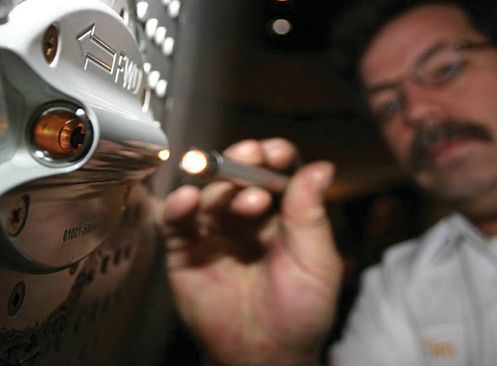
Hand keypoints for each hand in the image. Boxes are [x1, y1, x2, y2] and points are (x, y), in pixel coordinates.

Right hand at [160, 138, 341, 365]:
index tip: (274, 151)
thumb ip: (311, 216)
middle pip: (239, 174)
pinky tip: (187, 199)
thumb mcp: (317, 264)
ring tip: (238, 198)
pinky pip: (176, 221)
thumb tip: (320, 168)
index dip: (273, 156)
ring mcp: (213, 231)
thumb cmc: (299, 315)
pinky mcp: (185, 249)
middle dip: (244, 161)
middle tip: (251, 155)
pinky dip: (178, 206)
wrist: (264, 356)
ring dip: (221, 188)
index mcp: (281, 214)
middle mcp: (245, 217)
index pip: (275, 171)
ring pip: (209, 193)